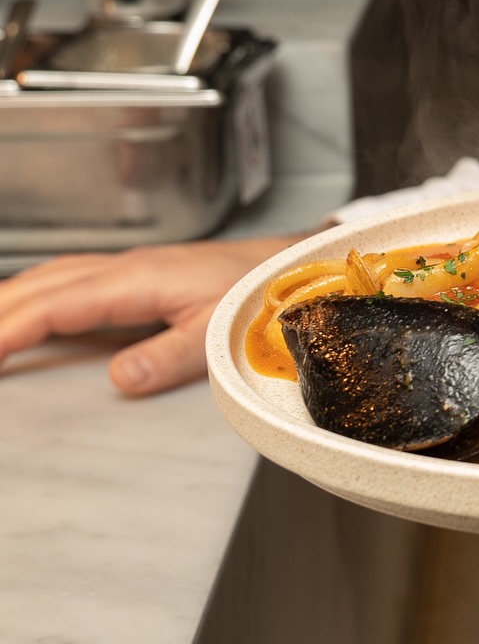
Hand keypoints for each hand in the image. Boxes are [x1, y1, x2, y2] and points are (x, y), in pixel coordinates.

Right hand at [0, 235, 304, 395]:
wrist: (286, 264)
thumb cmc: (256, 292)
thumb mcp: (220, 330)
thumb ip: (172, 355)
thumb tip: (120, 378)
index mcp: (136, 281)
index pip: (54, 305)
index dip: (8, 330)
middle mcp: (123, 269)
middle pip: (37, 286)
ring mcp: (125, 270)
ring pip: (47, 279)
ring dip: (6, 302)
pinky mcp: (133, 277)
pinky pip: (66, 281)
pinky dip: (31, 297)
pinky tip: (21, 312)